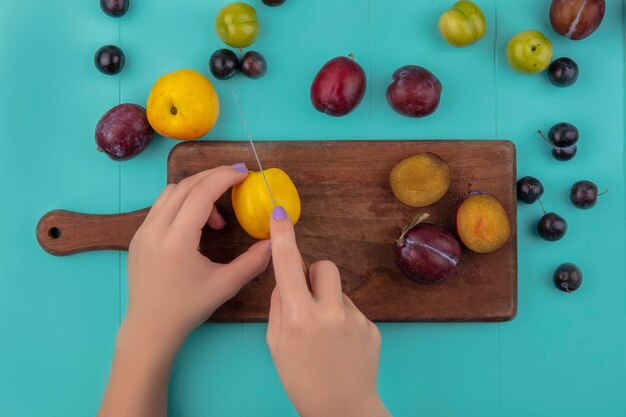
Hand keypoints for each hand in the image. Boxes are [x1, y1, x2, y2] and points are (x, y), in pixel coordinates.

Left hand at [125, 164, 270, 348]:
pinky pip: (161, 206)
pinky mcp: (138, 236)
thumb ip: (252, 262)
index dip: (224, 178)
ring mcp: (142, 231)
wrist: (149, 327)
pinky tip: (198, 224)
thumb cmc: (187, 308)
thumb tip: (274, 243)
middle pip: (185, 186)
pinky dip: (183, 203)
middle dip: (213, 177)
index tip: (244, 172)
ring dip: (197, 191)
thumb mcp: (225, 285)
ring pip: (170, 192)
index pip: (201, 194)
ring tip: (217, 216)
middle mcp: (155, 229)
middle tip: (236, 179)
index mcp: (176, 240)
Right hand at [267, 206, 389, 416]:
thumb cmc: (302, 381)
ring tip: (327, 335)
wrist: (342, 410)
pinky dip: (345, 321)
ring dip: (330, 301)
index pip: (288, 266)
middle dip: (314, 276)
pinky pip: (353, 310)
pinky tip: (343, 346)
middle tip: (309, 301)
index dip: (283, 237)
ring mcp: (355, 319)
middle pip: (324, 266)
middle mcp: (329, 313)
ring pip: (339, 290)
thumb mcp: (276, 346)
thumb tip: (285, 282)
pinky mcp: (372, 327)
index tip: (280, 215)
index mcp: (299, 317)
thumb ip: (278, 308)